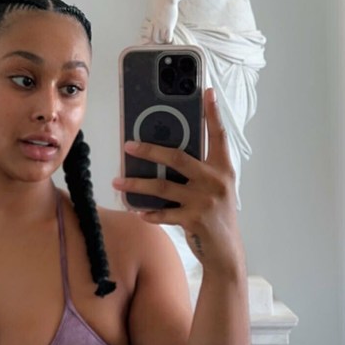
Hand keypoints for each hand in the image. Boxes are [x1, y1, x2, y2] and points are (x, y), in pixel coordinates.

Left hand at [112, 89, 244, 275]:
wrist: (226, 252)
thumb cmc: (217, 216)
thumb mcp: (215, 188)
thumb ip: (199, 171)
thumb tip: (167, 157)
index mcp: (223, 169)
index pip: (218, 136)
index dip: (213, 114)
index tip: (206, 92)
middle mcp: (215, 181)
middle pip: (178, 158)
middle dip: (150, 150)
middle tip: (128, 145)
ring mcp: (204, 201)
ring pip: (163, 187)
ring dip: (137, 183)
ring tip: (118, 181)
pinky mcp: (194, 220)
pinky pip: (164, 213)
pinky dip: (148, 212)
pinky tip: (136, 210)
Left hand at [145, 0, 178, 43]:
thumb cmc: (162, 2)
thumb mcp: (156, 10)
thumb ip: (154, 15)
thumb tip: (155, 16)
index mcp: (152, 21)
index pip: (148, 33)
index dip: (150, 38)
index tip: (153, 38)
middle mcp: (156, 25)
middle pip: (154, 38)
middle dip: (157, 41)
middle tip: (161, 40)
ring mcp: (162, 25)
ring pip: (161, 38)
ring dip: (163, 40)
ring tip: (166, 39)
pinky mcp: (169, 25)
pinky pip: (168, 37)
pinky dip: (169, 39)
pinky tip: (170, 38)